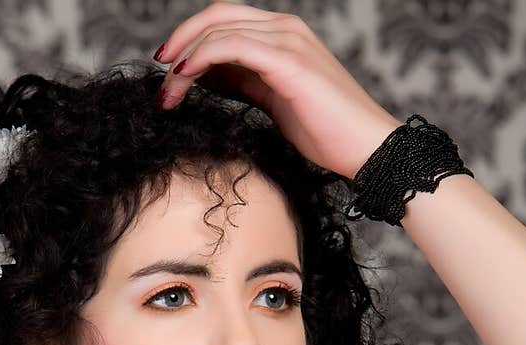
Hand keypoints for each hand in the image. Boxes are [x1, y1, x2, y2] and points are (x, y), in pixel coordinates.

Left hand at [154, 2, 401, 181]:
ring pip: (218, 29)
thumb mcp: (275, 102)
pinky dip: (202, 59)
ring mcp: (287, 40)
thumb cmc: (326, 133)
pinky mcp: (287, 61)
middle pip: (216, 16)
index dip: (190, 40)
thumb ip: (247, 82)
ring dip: (184, 60)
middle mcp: (284, 28)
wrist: (366, 148)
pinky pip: (231, 46)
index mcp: (282, 35)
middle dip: (180, 44)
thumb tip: (210, 77)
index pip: (224, 20)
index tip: (168, 72)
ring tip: (167, 92)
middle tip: (159, 79)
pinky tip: (185, 79)